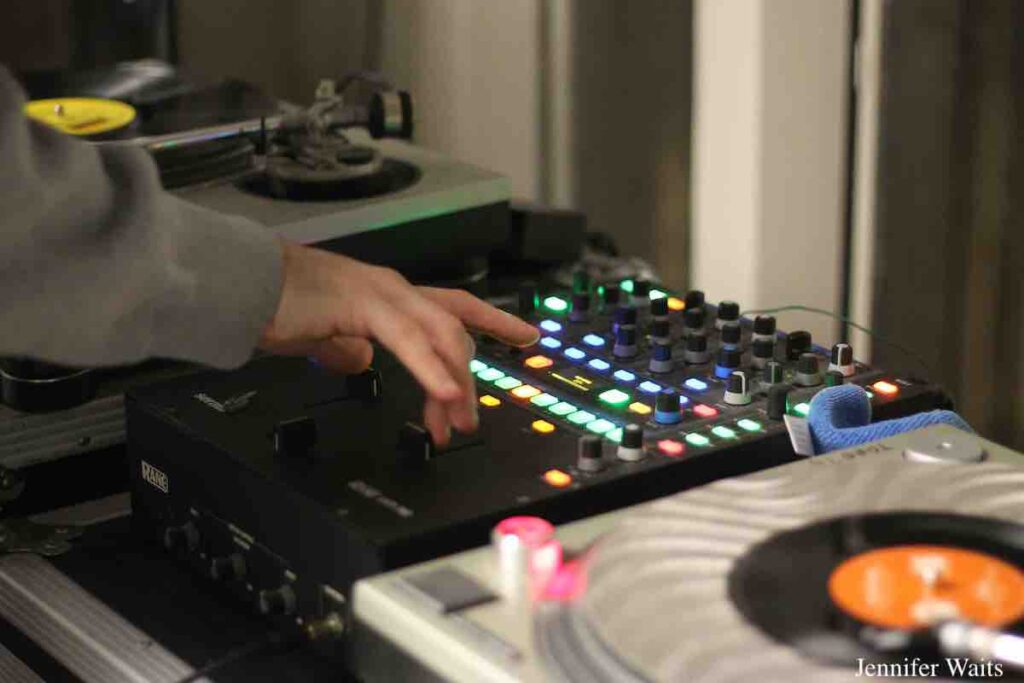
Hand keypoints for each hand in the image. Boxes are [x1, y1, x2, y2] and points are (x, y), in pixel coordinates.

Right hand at [259, 241, 538, 444]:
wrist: (237, 285)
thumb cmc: (274, 305)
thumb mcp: (323, 332)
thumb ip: (348, 346)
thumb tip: (361, 362)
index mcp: (388, 294)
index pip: (455, 306)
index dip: (495, 320)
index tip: (528, 335)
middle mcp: (393, 288)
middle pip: (455, 330)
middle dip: (467, 380)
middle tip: (467, 420)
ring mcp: (380, 293)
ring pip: (442, 336)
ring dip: (455, 384)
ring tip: (459, 422)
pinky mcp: (361, 305)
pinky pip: (409, 342)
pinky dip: (432, 371)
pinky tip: (446, 394)